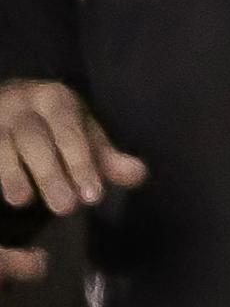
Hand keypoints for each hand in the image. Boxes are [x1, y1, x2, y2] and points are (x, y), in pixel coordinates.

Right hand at [0, 78, 145, 260]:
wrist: (9, 102)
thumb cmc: (55, 125)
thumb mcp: (83, 137)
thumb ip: (107, 159)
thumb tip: (138, 174)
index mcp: (54, 99)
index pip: (69, 130)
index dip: (80, 162)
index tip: (92, 196)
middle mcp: (20, 104)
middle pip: (33, 138)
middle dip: (49, 173)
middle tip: (65, 208)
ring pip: (0, 144)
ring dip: (12, 174)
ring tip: (22, 202)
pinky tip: (2, 197)